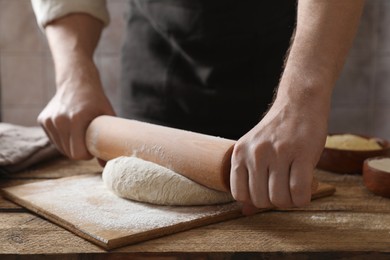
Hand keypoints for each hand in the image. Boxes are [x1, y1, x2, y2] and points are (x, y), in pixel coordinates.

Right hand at [38, 62, 114, 159]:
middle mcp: (59, 120)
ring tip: (80, 135)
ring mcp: (49, 120)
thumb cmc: (96, 100)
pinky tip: (70, 129)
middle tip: (88, 142)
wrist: (77, 81)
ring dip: (71, 146)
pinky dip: (63, 139)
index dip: (87, 154)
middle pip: (69, 153)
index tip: (93, 148)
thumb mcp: (107, 116)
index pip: (78, 153)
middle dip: (79, 152)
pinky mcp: (42, 120)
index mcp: (76, 119)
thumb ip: (109, 139)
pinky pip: (54, 140)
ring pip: (60, 148)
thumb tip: (106, 165)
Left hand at [230, 98, 327, 214]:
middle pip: (261, 200)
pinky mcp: (300, 153)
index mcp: (239, 153)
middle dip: (276, 202)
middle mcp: (255, 153)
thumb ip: (249, 179)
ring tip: (298, 185)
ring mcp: (277, 153)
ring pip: (280, 199)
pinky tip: (310, 185)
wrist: (299, 103)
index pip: (240, 195)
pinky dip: (305, 198)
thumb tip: (246, 212)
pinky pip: (300, 192)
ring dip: (291, 200)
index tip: (268, 191)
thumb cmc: (278, 132)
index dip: (255, 200)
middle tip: (286, 188)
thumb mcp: (256, 151)